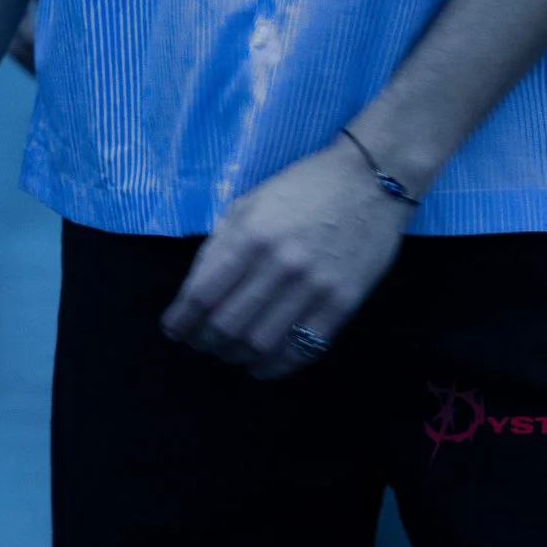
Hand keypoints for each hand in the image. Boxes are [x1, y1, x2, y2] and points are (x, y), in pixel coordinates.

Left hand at [162, 140, 411, 379]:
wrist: (371, 180)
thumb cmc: (305, 187)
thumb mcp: (251, 202)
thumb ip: (221, 243)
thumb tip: (196, 290)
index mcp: (251, 235)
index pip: (202, 294)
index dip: (182, 320)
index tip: (175, 329)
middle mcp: (279, 263)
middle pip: (227, 325)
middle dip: (205, 342)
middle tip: (201, 344)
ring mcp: (314, 286)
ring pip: (261, 343)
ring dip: (236, 357)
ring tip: (229, 354)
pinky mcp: (343, 302)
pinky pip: (304, 348)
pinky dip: (276, 366)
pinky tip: (262, 366)